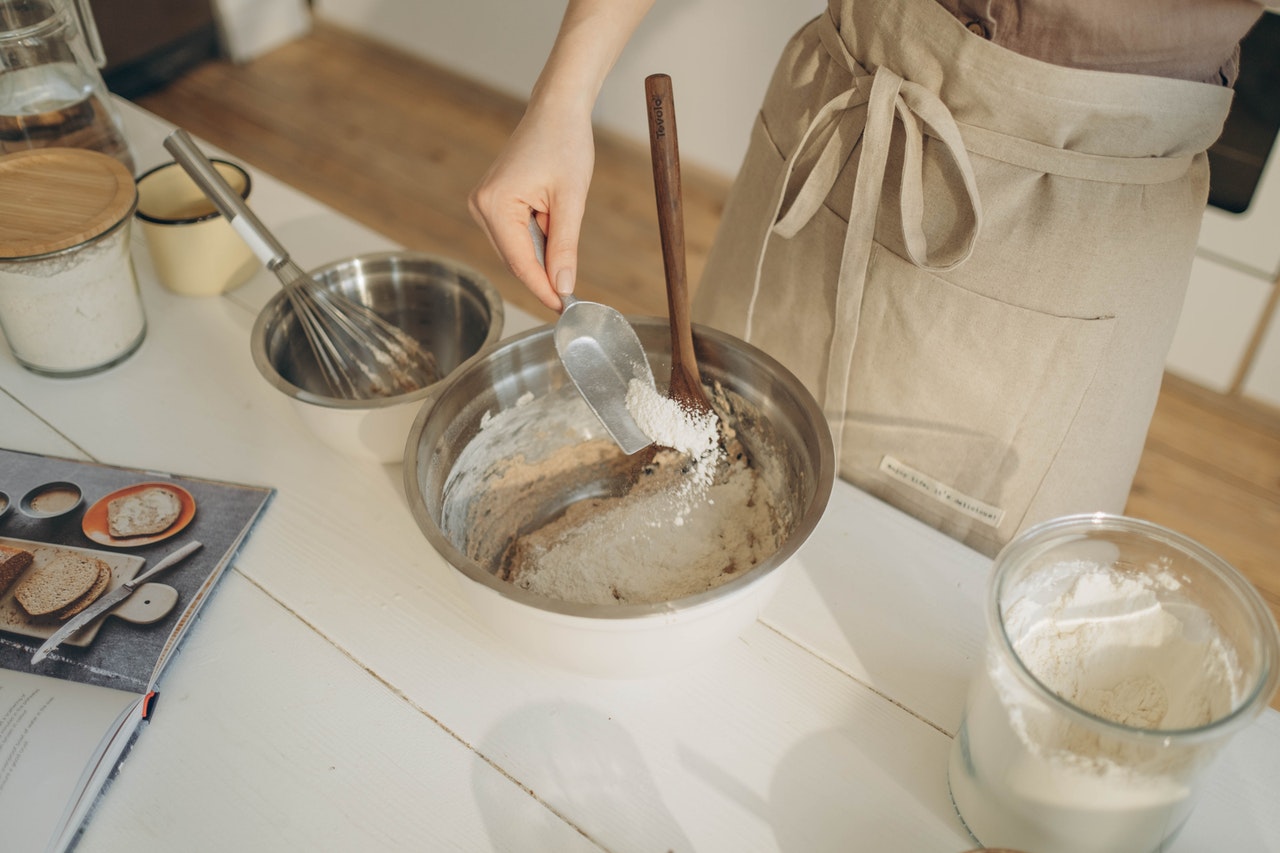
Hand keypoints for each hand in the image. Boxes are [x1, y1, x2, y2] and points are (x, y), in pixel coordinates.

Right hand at [469, 104, 594, 311]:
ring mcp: (484, 204)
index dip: (543, 290)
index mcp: (495, 205)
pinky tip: (554, 221)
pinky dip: (537, 239)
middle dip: (544, 274)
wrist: (557, 110)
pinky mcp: (493, 202)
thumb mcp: (571, 201)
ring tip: (564, 226)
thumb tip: (562, 286)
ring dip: (542, 253)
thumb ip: (565, 248)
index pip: (520, 264)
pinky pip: (515, 235)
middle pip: (515, 260)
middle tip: (573, 289)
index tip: (565, 309)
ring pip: (516, 250)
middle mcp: (481, 206)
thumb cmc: (565, 144)